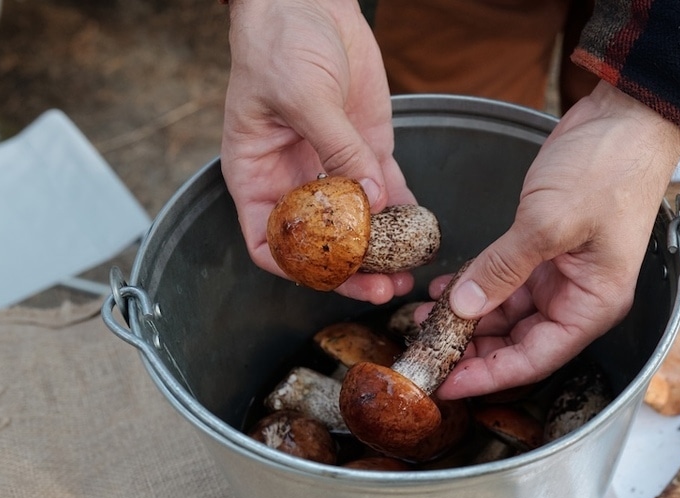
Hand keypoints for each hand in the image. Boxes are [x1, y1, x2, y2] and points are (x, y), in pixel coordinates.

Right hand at [220, 0, 413, 303]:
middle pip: (320, 243)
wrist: (310, 0)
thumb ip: (336, 148)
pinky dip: (404, 214)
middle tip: (382, 287)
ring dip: (382, 252)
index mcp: (257, 175)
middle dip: (351, 270)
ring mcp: (332, 168)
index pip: (267, 241)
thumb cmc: (279, 42)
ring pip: (358, 225)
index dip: (294, 267)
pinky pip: (387, 192)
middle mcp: (294, 180)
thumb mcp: (302, 95)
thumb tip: (369, 199)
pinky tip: (421, 232)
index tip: (328, 279)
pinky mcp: (366, 151)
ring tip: (408, 273)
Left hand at [435, 82, 679, 399]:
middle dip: (471, 349)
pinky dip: (476, 286)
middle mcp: (580, 297)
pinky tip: (444, 287)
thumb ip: (503, 268)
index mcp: (593, 304)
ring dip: (468, 316)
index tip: (445, 386)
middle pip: (519, 343)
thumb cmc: (609, 168)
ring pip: (508, 314)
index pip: (534, 359)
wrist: (628, 117)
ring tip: (422, 317)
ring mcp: (563, 274)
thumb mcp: (550, 221)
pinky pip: (506, 282)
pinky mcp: (547, 249)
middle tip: (423, 353)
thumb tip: (462, 308)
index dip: (487, 377)